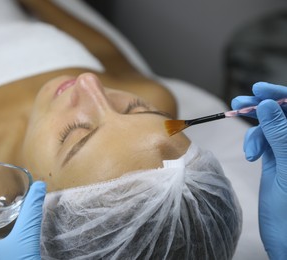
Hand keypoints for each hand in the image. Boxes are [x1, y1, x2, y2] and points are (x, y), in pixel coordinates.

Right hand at [232, 82, 286, 258]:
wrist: (286, 238)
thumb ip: (281, 135)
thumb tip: (269, 106)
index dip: (281, 95)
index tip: (259, 89)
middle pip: (284, 114)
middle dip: (263, 107)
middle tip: (241, 102)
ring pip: (271, 126)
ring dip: (256, 131)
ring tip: (250, 149)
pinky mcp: (278, 159)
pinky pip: (264, 140)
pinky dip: (254, 142)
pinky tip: (250, 154)